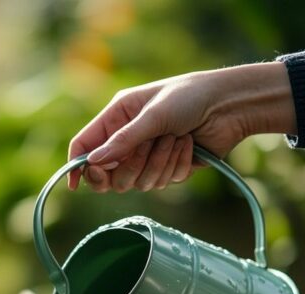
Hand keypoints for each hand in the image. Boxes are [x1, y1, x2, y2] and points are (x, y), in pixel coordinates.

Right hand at [68, 62, 295, 191]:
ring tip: (176, 138)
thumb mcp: (154, 114)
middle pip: (110, 175)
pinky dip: (177, 165)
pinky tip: (189, 145)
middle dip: (131, 166)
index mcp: (117, 118)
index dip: (78, 166)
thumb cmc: (189, 97)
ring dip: (160, 162)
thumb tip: (94, 162)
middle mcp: (129, 139)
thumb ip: (124, 140)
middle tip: (146, 149)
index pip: (85, 147)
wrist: (229, 106)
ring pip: (138, 183)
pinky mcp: (169, 168)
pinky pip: (163, 182)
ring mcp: (148, 156)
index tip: (76, 185)